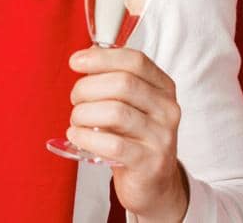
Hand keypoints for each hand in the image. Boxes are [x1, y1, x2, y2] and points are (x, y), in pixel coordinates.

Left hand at [68, 46, 190, 222]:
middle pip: (123, 83)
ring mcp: (161, 136)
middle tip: (75, 98)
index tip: (76, 61)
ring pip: (115, 112)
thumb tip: (86, 58)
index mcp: (164, 88)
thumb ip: (114, 83)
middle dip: (87, 87)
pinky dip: (87, 137)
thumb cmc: (135, 140)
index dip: (102, 57)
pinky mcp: (149, 162)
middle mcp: (167, 109)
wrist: (154, 185)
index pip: (135, 61)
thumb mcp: (133, 106)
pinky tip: (77, 136)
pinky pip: (112, 144)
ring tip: (76, 121)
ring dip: (84, 113)